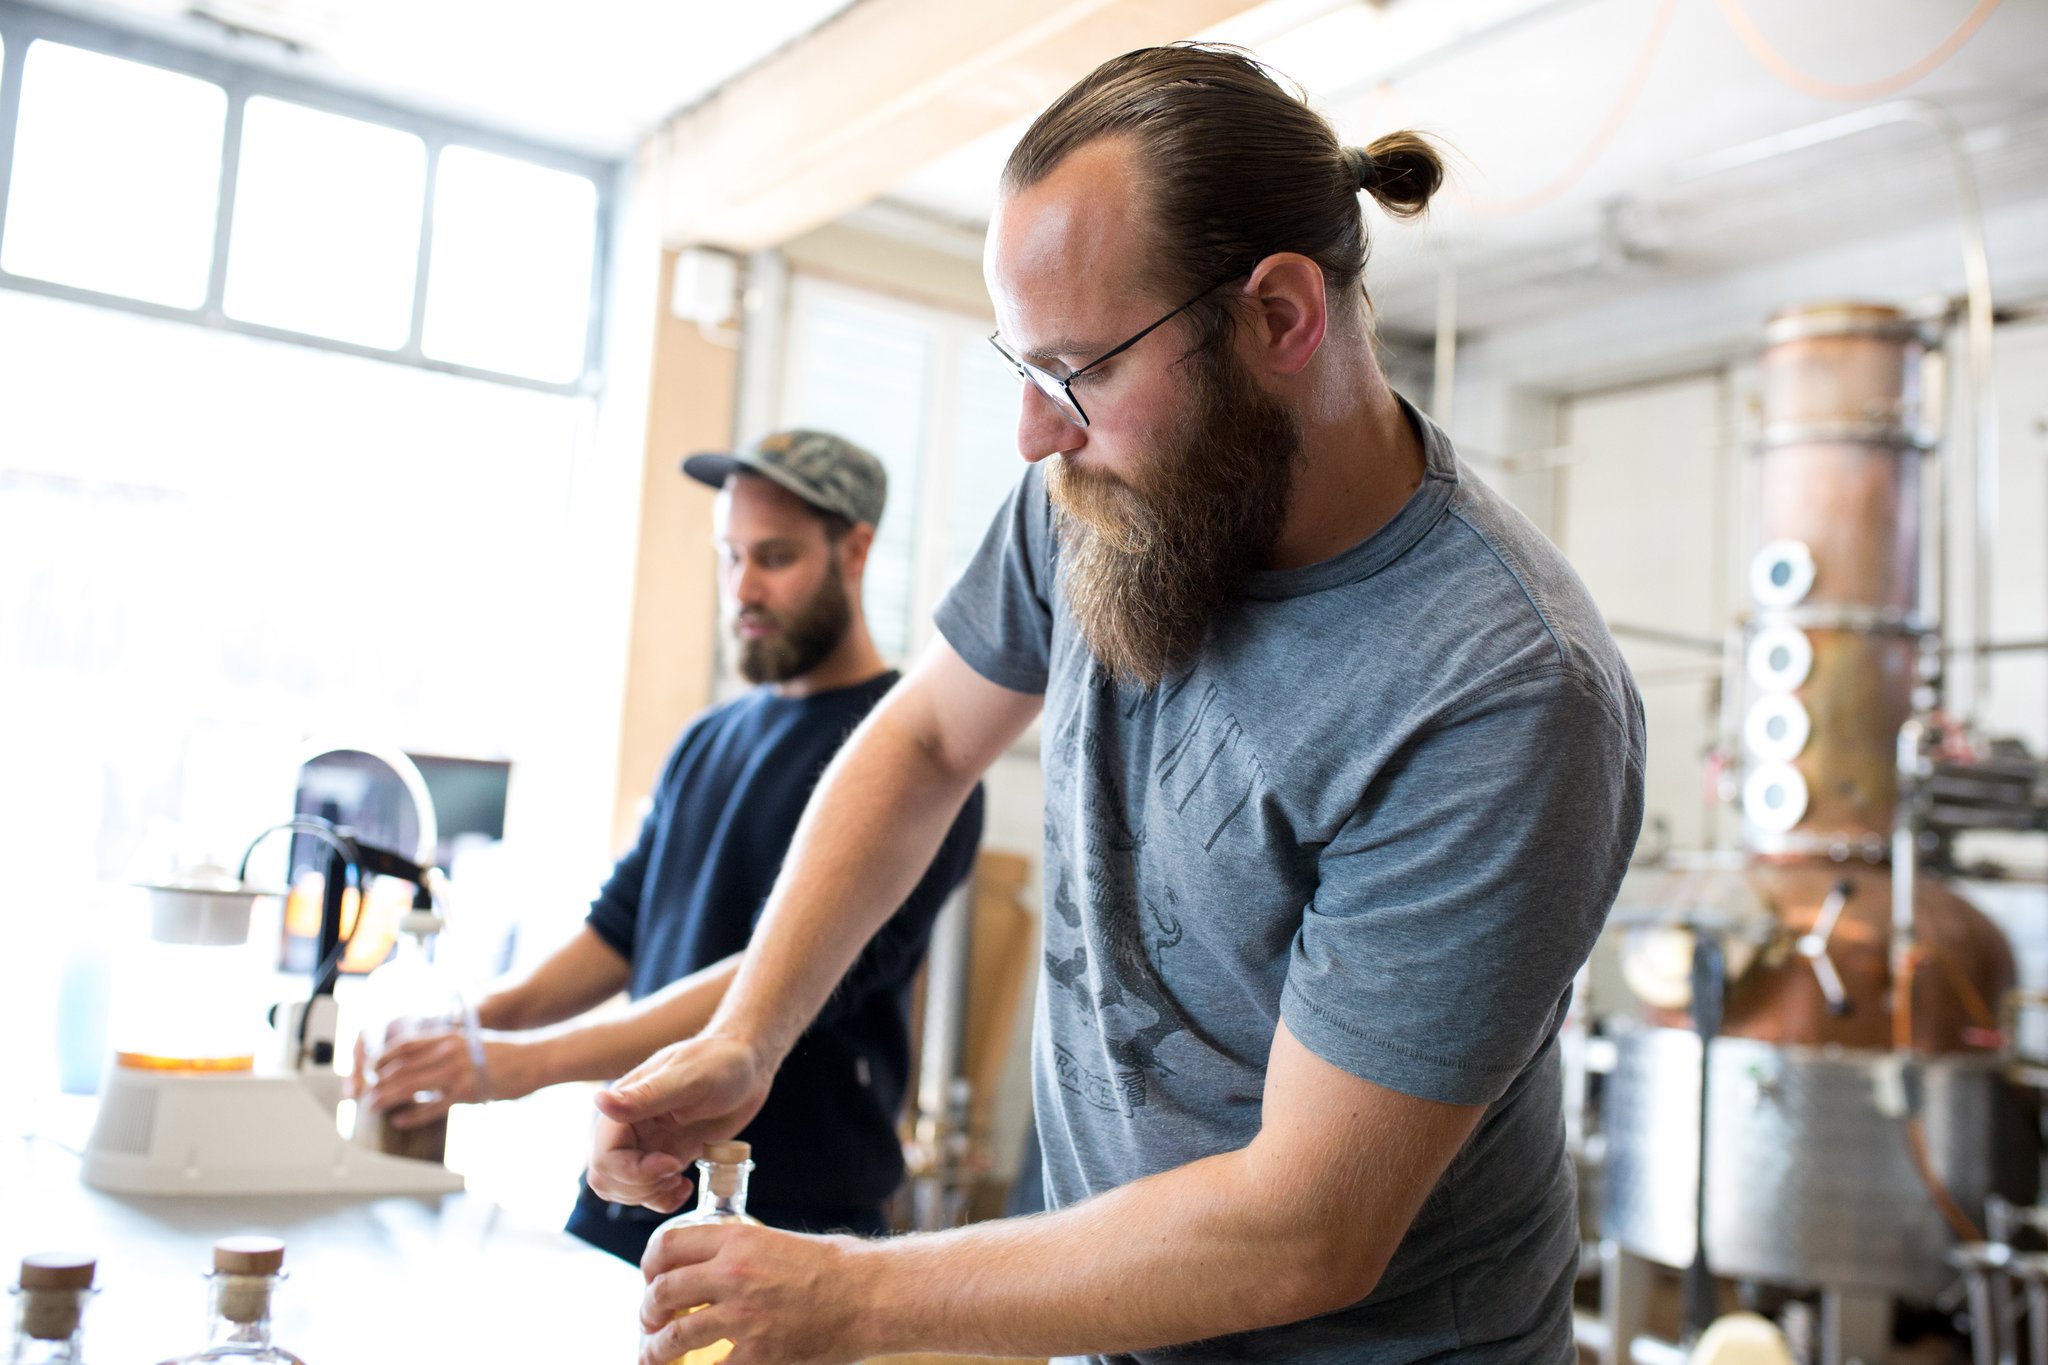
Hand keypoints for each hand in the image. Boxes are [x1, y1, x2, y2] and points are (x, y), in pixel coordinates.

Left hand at [361, 1033, 532, 1127]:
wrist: (535, 1059)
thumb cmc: (507, 1053)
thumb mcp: (473, 1042)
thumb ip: (449, 1049)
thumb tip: (427, 1062)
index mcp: (448, 1037)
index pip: (405, 1045)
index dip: (382, 1057)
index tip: (371, 1069)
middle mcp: (448, 1052)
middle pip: (400, 1067)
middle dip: (377, 1082)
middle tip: (365, 1093)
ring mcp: (456, 1072)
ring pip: (409, 1086)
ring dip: (386, 1098)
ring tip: (373, 1107)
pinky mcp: (466, 1093)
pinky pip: (431, 1107)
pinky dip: (411, 1115)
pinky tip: (399, 1120)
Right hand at [587, 1034, 772, 1211]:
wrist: (749, 1067)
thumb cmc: (721, 1062)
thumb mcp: (688, 1078)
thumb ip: (645, 1096)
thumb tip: (599, 1101)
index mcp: (625, 1105)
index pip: (605, 1157)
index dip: (633, 1171)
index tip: (672, 1163)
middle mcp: (629, 1126)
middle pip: (607, 1177)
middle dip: (639, 1186)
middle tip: (675, 1173)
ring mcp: (647, 1143)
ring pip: (623, 1188)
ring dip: (648, 1195)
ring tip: (680, 1180)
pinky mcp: (666, 1155)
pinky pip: (649, 1191)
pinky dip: (662, 1199)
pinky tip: (686, 1186)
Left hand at [639, 1221, 865, 1364]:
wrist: (872, 1294)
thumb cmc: (838, 1265)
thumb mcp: (781, 1241)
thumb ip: (745, 1251)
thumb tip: (716, 1267)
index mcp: (737, 1240)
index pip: (668, 1246)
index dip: (649, 1264)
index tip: (649, 1277)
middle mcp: (732, 1275)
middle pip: (662, 1292)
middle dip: (646, 1311)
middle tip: (648, 1320)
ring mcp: (742, 1318)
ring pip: (674, 1337)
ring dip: (656, 1350)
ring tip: (653, 1355)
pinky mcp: (757, 1354)